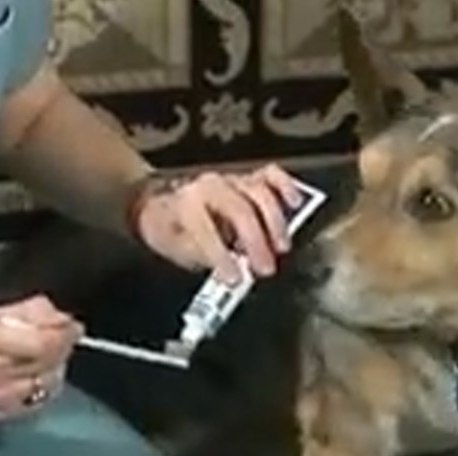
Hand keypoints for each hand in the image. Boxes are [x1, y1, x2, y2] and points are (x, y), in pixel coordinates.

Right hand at [0, 296, 82, 420]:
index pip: (43, 343)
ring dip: (54, 370)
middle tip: (61, 342)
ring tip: (42, 360)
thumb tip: (66, 319)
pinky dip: (44, 389)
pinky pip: (38, 402)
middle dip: (62, 351)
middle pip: (48, 364)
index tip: (74, 328)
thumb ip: (34, 312)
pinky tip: (32, 378)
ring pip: (47, 385)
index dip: (65, 335)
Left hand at [131, 163, 302, 282]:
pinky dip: (285, 188)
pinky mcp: (248, 179)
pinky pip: (270, 175)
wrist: (162, 206)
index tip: (234, 278)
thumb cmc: (172, 230)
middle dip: (255, 241)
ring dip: (274, 222)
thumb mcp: (177, 251)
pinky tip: (294, 204)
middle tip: (265, 267)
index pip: (206, 229)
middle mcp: (211, 186)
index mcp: (187, 203)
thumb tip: (233, 270)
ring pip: (260, 191)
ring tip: (281, 247)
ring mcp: (232, 180)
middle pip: (239, 209)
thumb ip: (206, 258)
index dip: (221, 255)